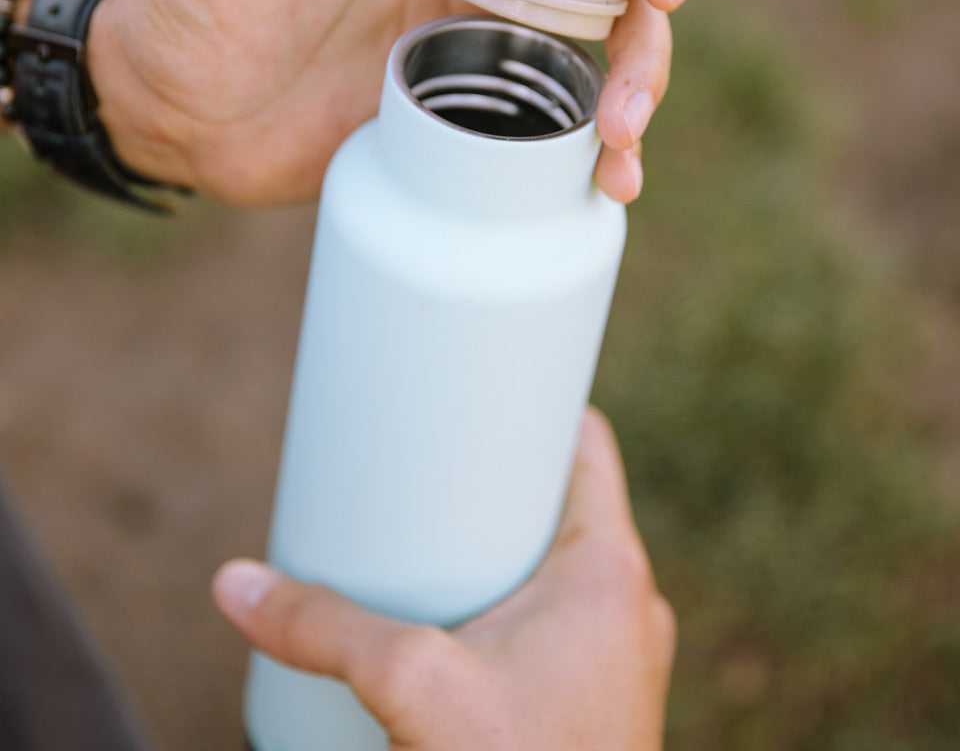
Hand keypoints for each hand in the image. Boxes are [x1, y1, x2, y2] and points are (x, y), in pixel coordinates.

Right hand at [213, 407, 675, 750]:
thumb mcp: (413, 689)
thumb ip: (323, 628)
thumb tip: (232, 583)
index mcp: (609, 566)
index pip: (585, 443)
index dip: (540, 403)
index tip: (487, 387)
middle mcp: (629, 600)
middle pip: (565, 501)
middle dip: (503, 478)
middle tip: (439, 461)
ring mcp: (620, 652)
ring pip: (565, 562)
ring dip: (511, 542)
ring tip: (445, 531)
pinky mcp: (600, 695)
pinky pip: (566, 616)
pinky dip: (521, 596)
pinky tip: (473, 611)